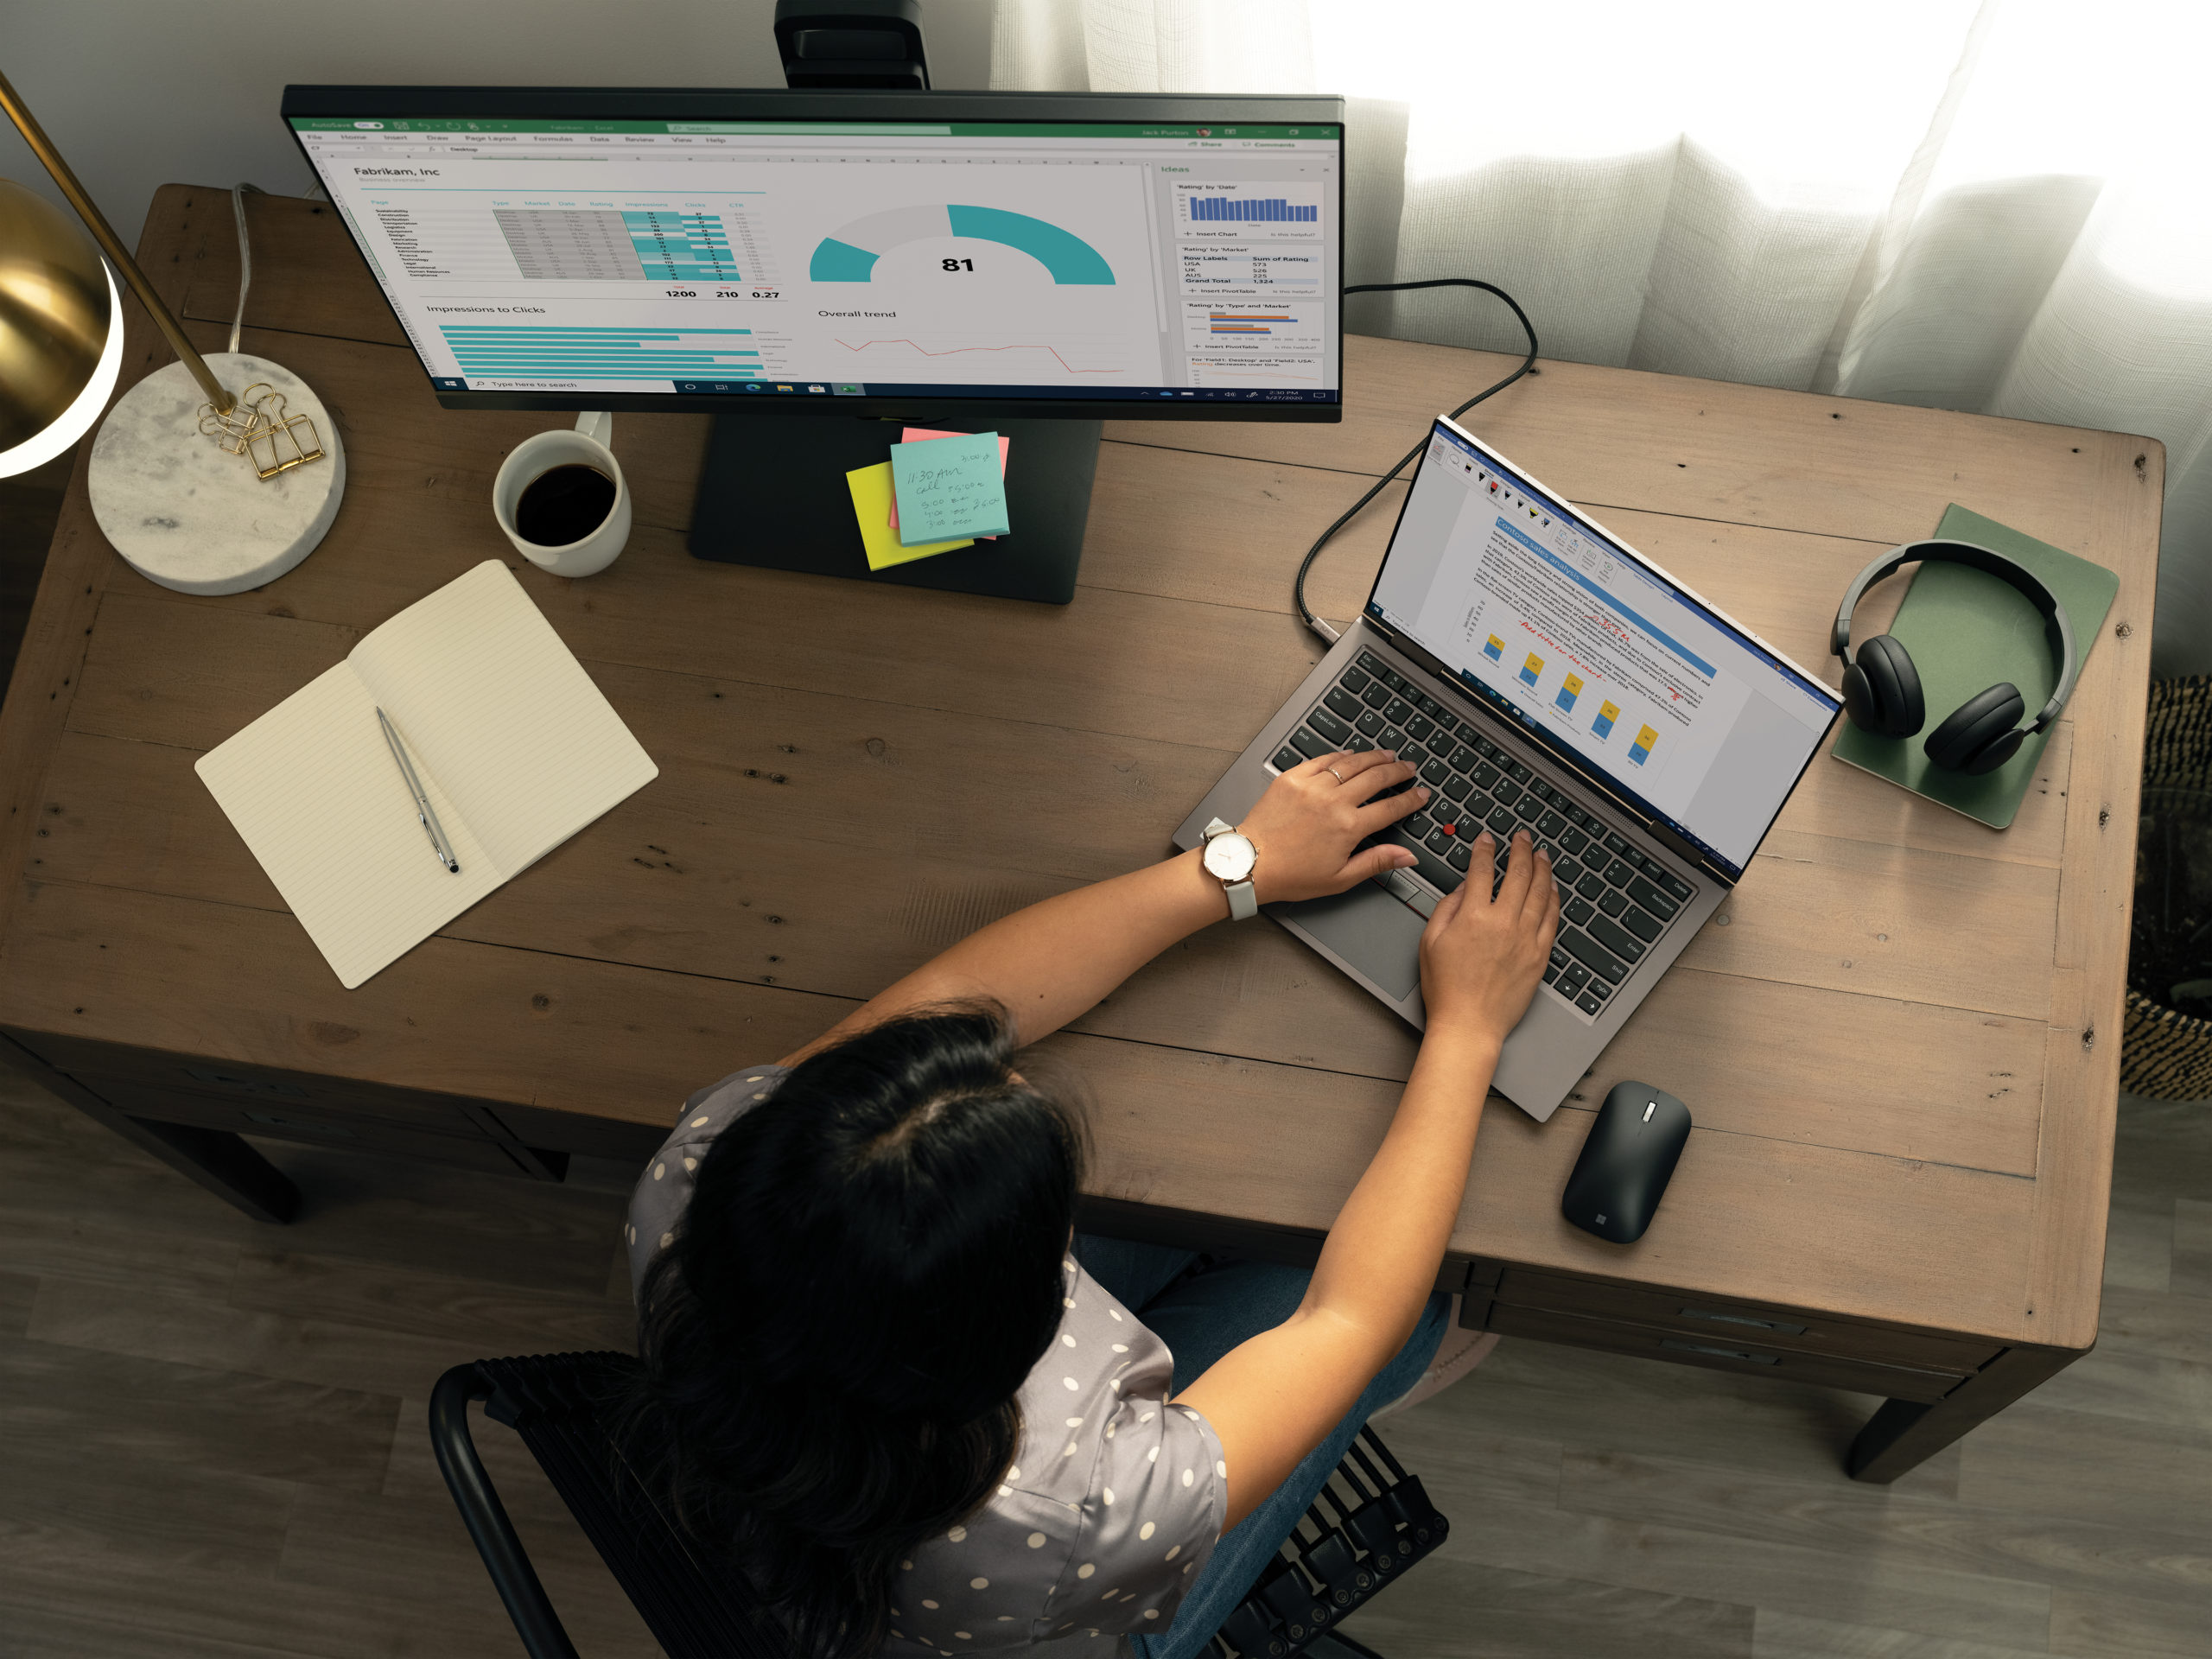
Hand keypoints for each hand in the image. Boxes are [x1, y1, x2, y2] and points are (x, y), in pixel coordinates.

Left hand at [1235, 749, 1428, 904]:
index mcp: (1349, 827)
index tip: (1422, 794)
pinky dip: (1341, 756)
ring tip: (1387, 755)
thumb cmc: (1292, 875)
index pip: (1391, 807)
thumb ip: (1377, 862)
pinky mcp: (1293, 778)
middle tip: (1409, 767)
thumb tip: (1408, 857)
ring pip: (1353, 763)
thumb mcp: (1340, 878)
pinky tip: (1351, 754)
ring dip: (1374, 757)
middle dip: (1398, 771)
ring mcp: (1313, 786)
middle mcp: (1334, 802)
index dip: (1411, 799)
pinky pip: (1323, 760)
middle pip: (1377, 777)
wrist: (1250, 863)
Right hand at [1418, 828, 1560, 1045]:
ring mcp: (1526, 938)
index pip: (1482, 870)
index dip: (1485, 849)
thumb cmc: (1446, 988)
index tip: (1487, 840)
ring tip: (1541, 853)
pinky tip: (1552, 886)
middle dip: (1520, 849)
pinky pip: (1552, 917)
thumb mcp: (1430, 941)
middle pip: (1518, 873)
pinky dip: (1554, 897)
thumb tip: (1464, 887)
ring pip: (1540, 891)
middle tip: (1522, 837)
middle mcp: (1503, 922)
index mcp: (1473, 917)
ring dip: (1541, 867)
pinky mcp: (1541, 954)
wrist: (1470, 1024)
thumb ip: (1447, 907)